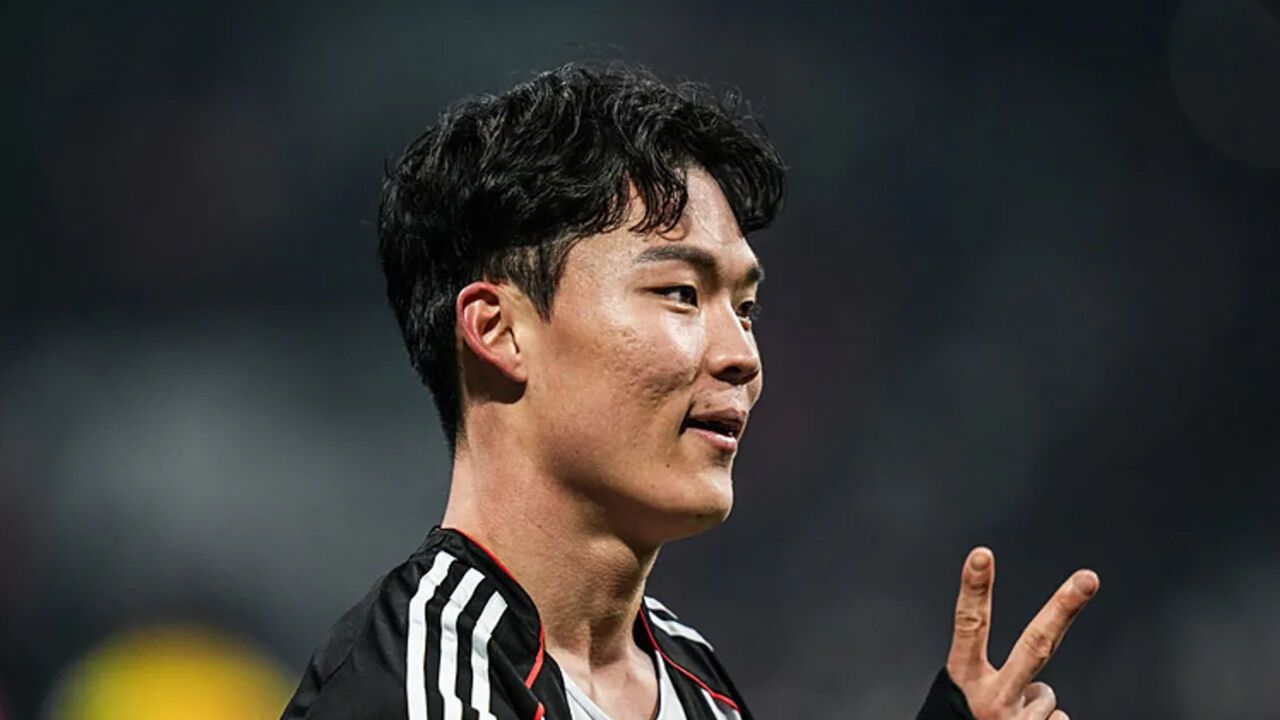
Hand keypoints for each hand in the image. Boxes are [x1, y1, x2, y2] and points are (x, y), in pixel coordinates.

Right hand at [946, 547, 1098, 719]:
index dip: (975, 589)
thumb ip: (1002, 684)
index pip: (969, 626)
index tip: (982, 554)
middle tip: (1089, 577)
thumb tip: (1050, 696)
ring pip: (1048, 698)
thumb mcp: (966, 700)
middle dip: (1064, 607)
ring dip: (1032, 709)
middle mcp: (993, 700)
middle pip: (1035, 645)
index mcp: (964, 681)